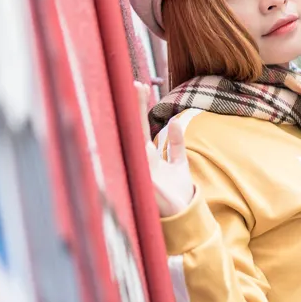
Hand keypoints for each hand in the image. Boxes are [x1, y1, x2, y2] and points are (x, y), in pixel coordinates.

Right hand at [135, 82, 194, 217]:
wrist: (183, 217)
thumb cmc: (177, 192)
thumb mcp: (179, 164)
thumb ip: (175, 144)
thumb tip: (176, 122)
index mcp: (148, 156)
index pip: (140, 125)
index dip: (139, 105)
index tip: (139, 84)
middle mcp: (141, 161)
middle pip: (134, 129)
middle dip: (134, 107)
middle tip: (134, 84)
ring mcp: (142, 171)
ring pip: (134, 143)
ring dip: (132, 122)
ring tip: (132, 99)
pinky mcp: (147, 184)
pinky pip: (136, 167)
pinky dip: (127, 153)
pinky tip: (117, 135)